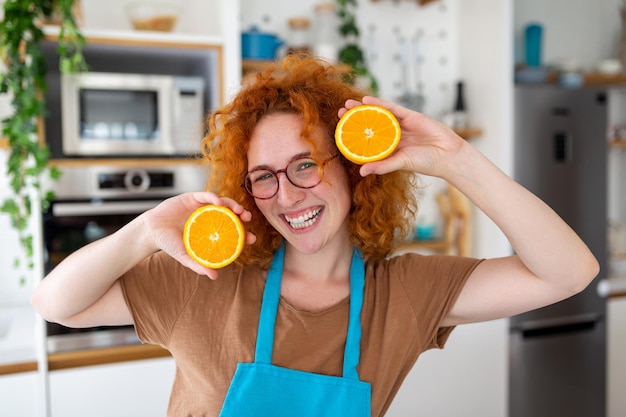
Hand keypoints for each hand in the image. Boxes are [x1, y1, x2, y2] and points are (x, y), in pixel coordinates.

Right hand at [141, 192, 255, 278]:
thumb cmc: (170, 244)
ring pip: (222, 202)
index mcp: (212, 230)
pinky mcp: (192, 197)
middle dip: (242, 215)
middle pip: (231, 214)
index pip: (232, 231)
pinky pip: (206, 195)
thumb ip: (199, 265)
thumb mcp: (186, 256)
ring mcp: (202, 206)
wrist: (151, 232)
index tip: (252, 238)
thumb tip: (215, 277)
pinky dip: (213, 197)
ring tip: (238, 210)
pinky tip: (218, 202)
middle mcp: (210, 217)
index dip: (244, 233)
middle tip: (248, 219)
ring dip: (232, 204)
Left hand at [339, 96, 466, 178]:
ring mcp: (401, 125)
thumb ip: (382, 166)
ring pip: (378, 114)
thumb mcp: (401, 163)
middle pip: (370, 125)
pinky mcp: (410, 116)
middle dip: (354, 119)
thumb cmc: (427, 163)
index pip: (367, 140)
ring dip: (363, 109)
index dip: (354, 135)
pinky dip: (379, 103)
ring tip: (347, 104)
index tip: (339, 131)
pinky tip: (366, 100)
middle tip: (339, 113)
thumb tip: (361, 171)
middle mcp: (393, 136)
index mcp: (389, 149)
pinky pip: (391, 108)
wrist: (448, 154)